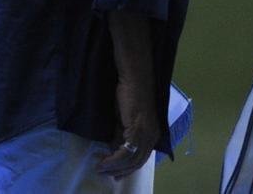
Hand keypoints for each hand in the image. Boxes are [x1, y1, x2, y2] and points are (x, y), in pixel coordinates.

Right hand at [97, 12, 159, 178]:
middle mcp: (152, 136)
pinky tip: (104, 159)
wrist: (134, 77)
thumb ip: (120, 131)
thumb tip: (113, 146)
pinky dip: (114, 157)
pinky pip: (126, 150)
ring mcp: (146, 133)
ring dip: (115, 166)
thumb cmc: (129, 92)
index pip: (140, 157)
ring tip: (100, 169)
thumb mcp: (124, 116)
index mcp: (151, 133)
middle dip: (120, 170)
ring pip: (132, 159)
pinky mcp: (137, 128)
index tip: (113, 173)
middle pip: (137, 161)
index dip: (127, 167)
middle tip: (105, 175)